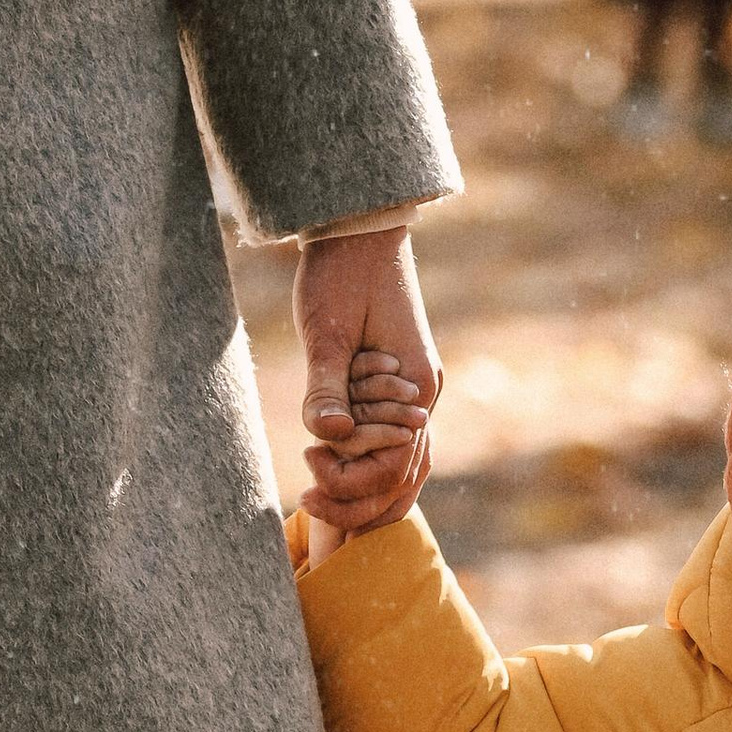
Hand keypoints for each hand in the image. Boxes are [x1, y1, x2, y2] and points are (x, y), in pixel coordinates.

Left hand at [297, 228, 439, 536]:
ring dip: (364, 485)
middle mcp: (424, 395)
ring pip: (403, 463)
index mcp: (416, 386)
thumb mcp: (326, 330)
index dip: (350, 480)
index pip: (392, 464)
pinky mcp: (398, 382)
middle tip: (306, 501)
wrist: (358, 229)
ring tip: (318, 493)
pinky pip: (392, 439)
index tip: (307, 463)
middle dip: (357, 497)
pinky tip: (335, 463)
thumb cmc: (340, 273)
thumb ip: (326, 388)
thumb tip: (328, 439)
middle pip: (403, 475)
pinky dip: (368, 460)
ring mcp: (416, 390)